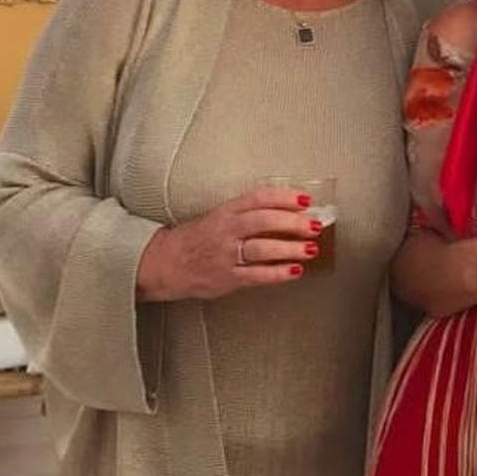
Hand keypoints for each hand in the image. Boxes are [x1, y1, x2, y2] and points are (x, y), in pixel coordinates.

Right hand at [136, 186, 322, 301]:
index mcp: (224, 212)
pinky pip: (257, 275)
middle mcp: (225, 231)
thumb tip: (290, 214)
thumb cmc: (196, 239)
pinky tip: (296, 270)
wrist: (161, 264)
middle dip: (293, 222)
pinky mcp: (226, 278)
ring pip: (262, 249)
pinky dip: (278, 273)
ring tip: (311, 248)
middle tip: (315, 225)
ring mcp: (225, 255)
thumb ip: (248, 215)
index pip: (257, 199)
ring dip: (290, 248)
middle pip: (263, 221)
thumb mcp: (218, 218)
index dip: (283, 197)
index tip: (305, 199)